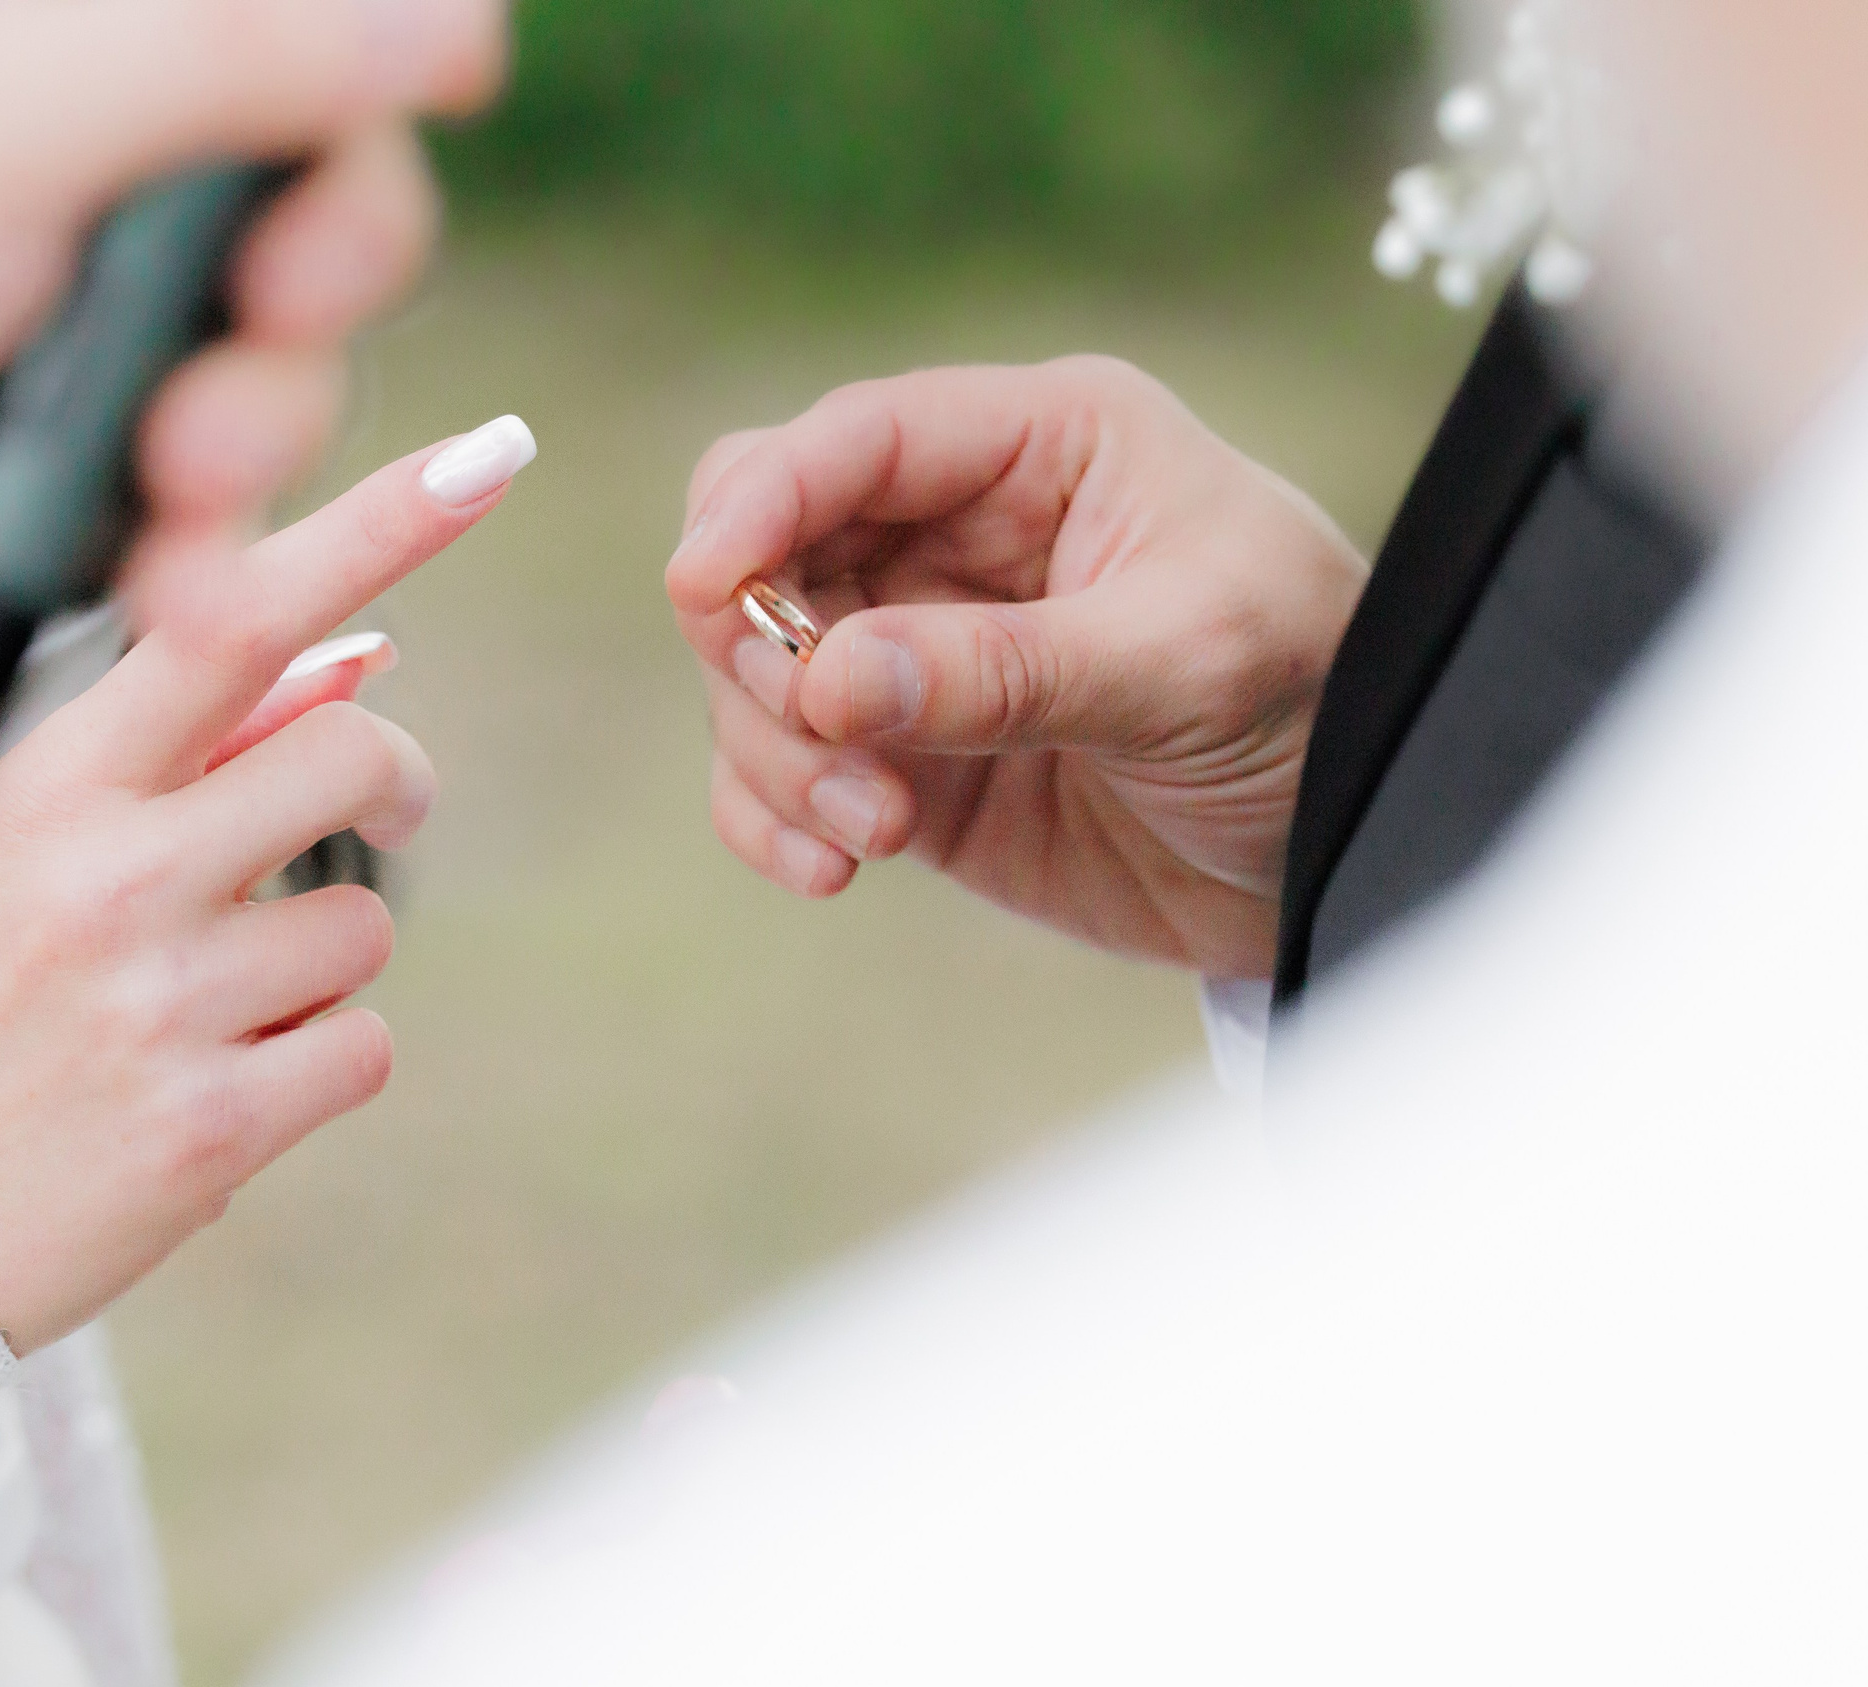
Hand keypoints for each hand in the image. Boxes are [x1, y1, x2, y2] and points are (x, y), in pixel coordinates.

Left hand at [0, 0, 496, 693]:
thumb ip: (239, 52)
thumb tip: (462, 23)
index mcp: (45, 28)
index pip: (291, 41)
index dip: (359, 105)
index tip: (365, 166)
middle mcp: (76, 158)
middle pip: (320, 206)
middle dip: (304, 303)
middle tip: (249, 344)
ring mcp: (71, 320)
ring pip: (281, 370)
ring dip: (253, 446)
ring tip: (164, 500)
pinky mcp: (66, 466)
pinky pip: (214, 501)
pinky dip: (206, 547)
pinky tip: (163, 588)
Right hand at [0, 417, 532, 1356]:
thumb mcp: (30, 851)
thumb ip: (190, 750)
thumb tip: (366, 653)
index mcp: (50, 786)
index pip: (229, 622)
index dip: (369, 531)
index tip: (483, 457)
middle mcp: (106, 875)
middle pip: (358, 754)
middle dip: (386, 786)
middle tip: (360, 821)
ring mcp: (160, 1003)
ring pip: (369, 924)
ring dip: (324, 964)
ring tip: (210, 1008)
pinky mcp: (212, 1124)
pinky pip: (363, 1048)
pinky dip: (321, 1065)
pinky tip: (224, 1089)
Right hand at [667, 361, 1366, 978]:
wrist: (1356, 856)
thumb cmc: (1321, 702)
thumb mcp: (1186, 667)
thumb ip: (1005, 671)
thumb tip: (824, 682)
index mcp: (1040, 445)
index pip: (856, 438)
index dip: (764, 500)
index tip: (704, 586)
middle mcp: (956, 530)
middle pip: (766, 546)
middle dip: (760, 648)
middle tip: (828, 742)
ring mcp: (916, 647)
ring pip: (753, 670)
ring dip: (778, 755)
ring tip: (874, 835)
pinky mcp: (901, 758)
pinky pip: (778, 771)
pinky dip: (772, 818)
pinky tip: (829, 873)